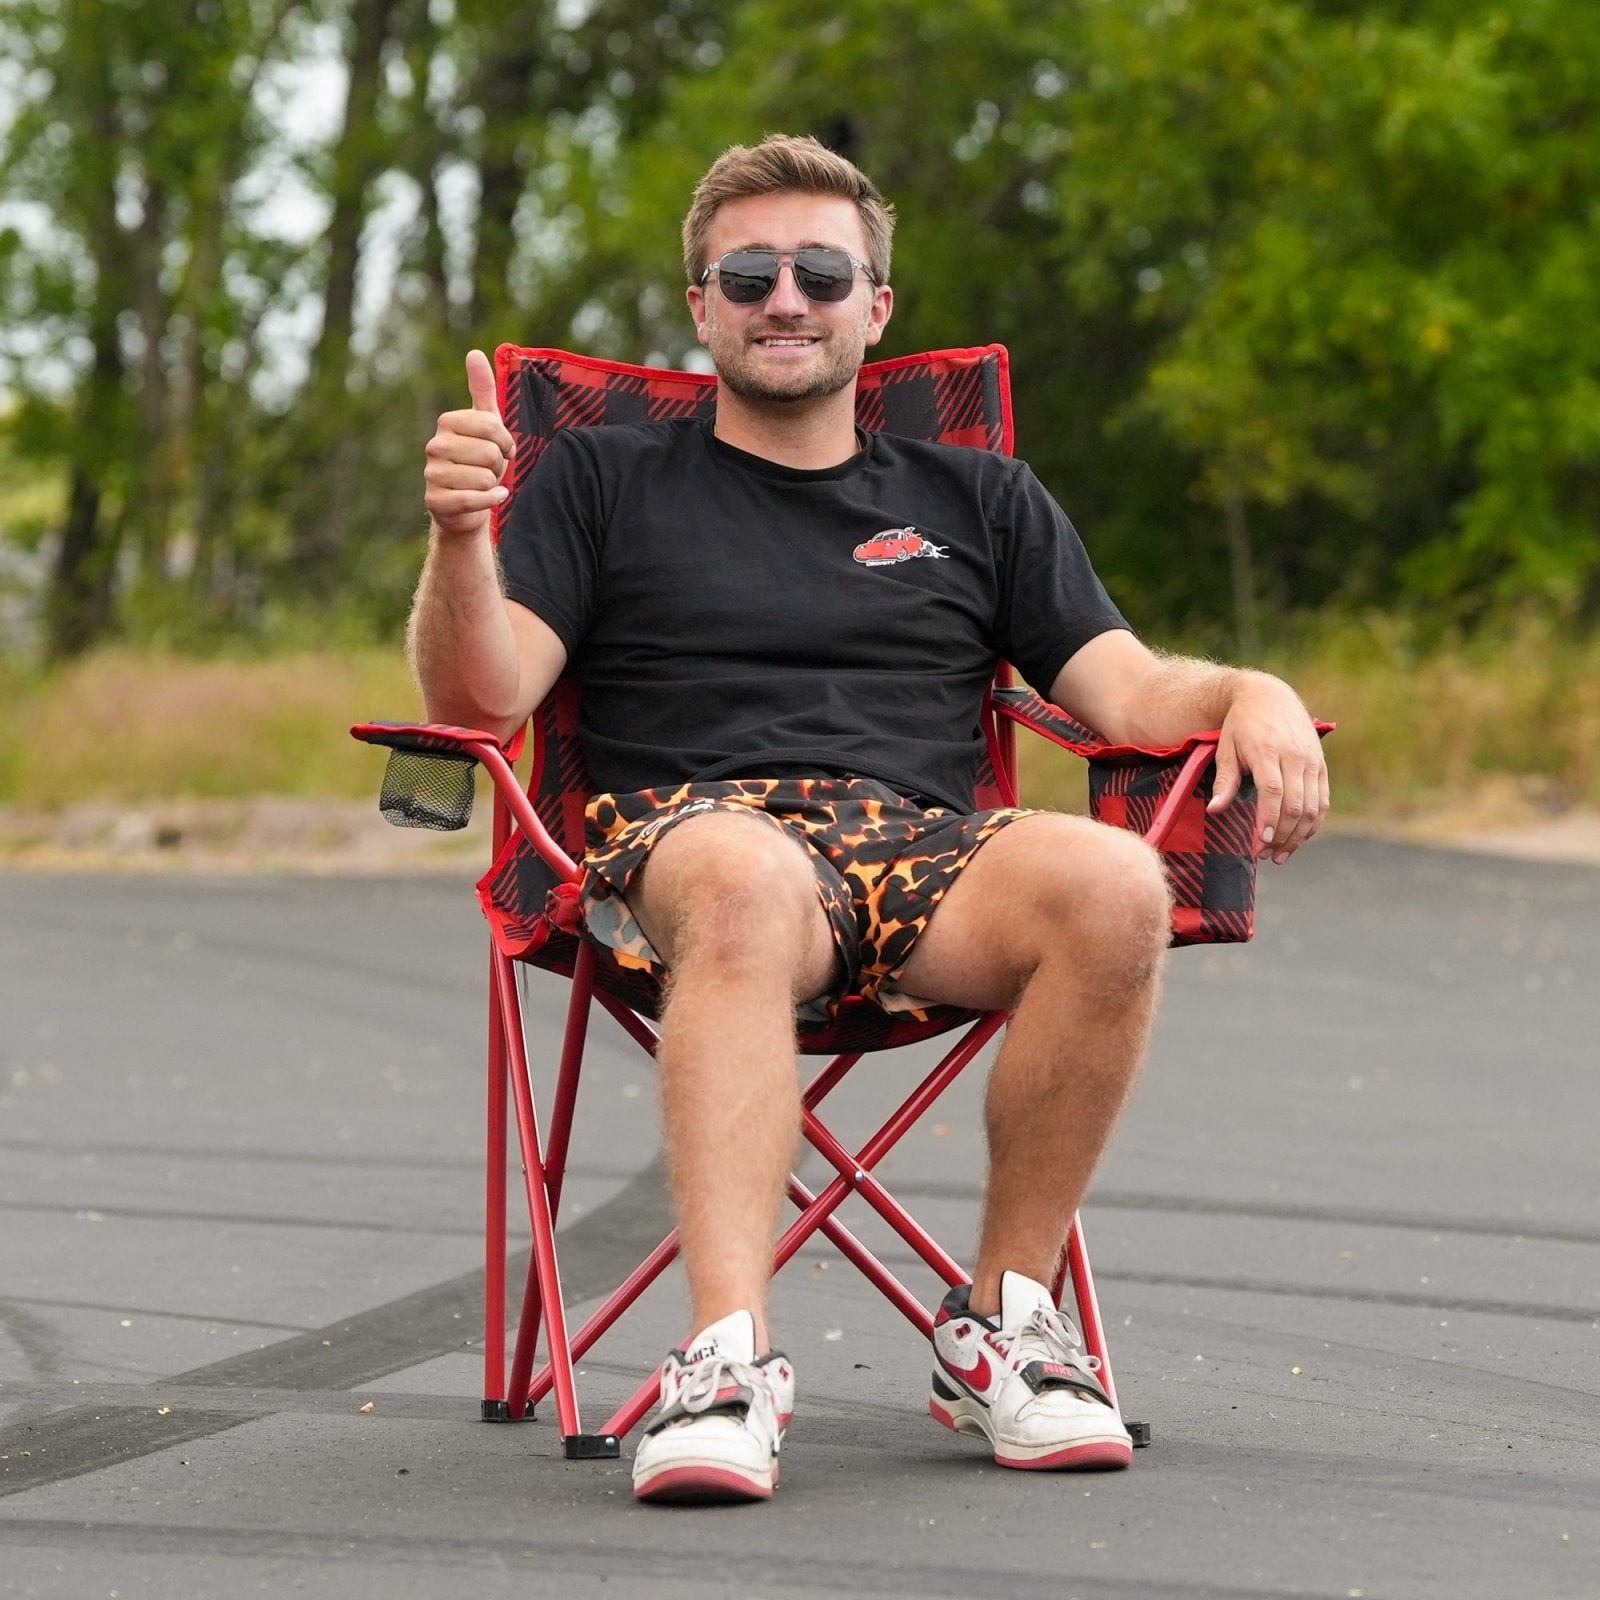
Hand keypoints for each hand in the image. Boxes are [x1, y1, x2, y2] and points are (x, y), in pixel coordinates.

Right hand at [423, 349, 516, 538]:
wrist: (467, 506)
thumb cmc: (479, 461)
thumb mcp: (486, 424)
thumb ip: (482, 390)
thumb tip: (475, 353)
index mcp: (447, 422)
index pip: (492, 426)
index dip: (506, 442)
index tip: (502, 448)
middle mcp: (434, 446)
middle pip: (489, 453)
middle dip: (498, 466)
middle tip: (489, 470)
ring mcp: (432, 474)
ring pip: (483, 478)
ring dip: (492, 485)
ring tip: (482, 484)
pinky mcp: (435, 502)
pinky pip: (474, 499)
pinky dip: (492, 500)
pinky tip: (494, 497)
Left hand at [1207, 673, 1328, 862]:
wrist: (1269, 696)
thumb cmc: (1241, 725)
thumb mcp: (1226, 748)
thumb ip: (1224, 782)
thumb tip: (1215, 811)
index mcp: (1267, 751)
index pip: (1272, 792)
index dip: (1269, 820)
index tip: (1261, 842)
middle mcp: (1294, 756)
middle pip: (1294, 804)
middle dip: (1281, 835)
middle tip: (1265, 854)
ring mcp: (1311, 761)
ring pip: (1312, 807)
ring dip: (1298, 835)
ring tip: (1280, 854)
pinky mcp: (1320, 765)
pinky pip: (1322, 801)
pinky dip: (1312, 823)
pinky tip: (1297, 838)